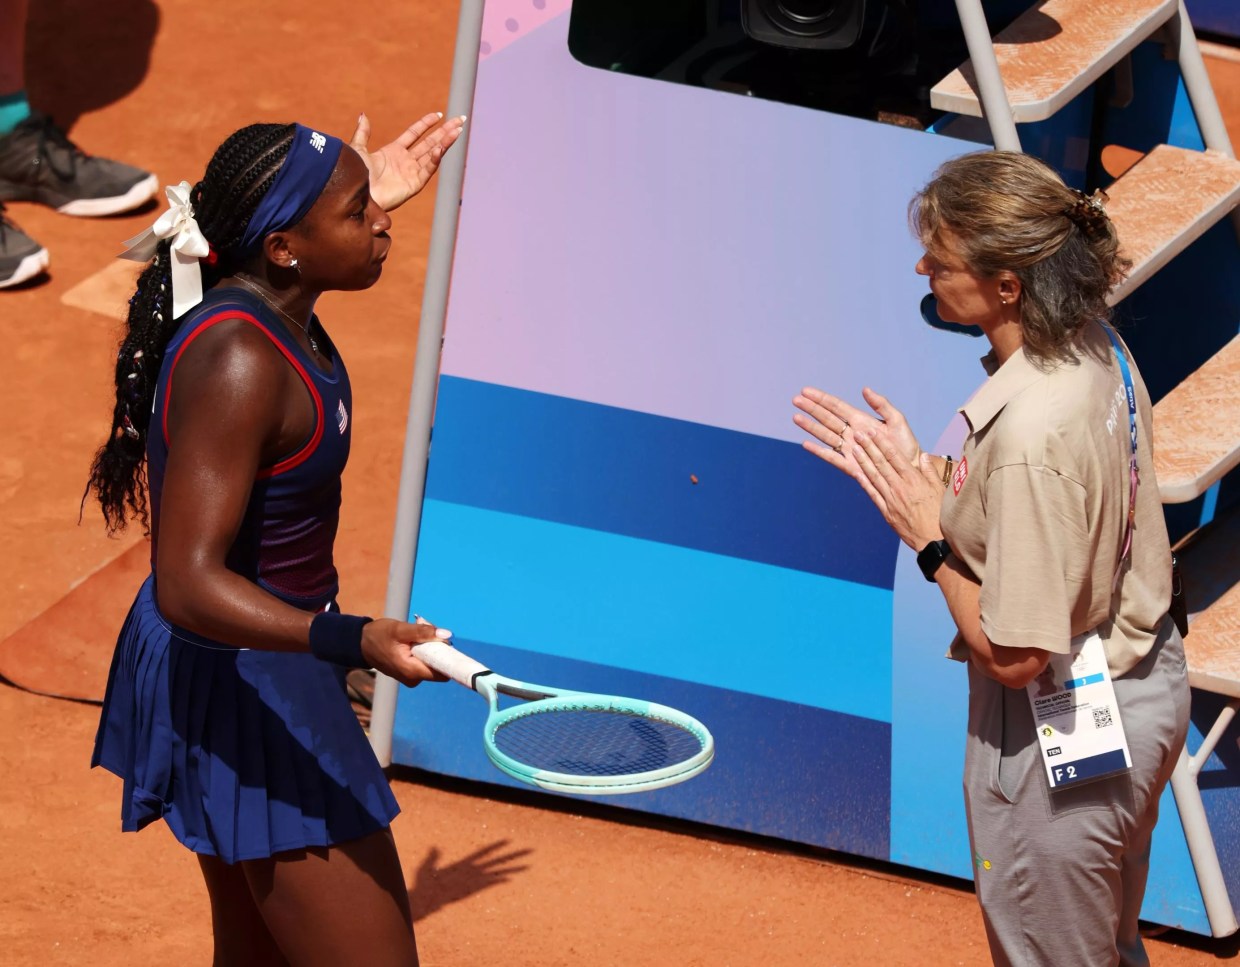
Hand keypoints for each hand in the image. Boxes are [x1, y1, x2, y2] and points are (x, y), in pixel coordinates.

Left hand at [349, 111, 466, 212]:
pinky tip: (441, 148)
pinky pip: (427, 169)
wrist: (356, 194)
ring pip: (432, 153)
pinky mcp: (414, 185)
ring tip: (457, 130)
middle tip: (459, 120)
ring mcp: (411, 172)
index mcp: (393, 151)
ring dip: (445, 142)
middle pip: (429, 142)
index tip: (439, 115)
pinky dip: (434, 159)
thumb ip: (363, 133)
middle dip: (444, 131)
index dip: (426, 124)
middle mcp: (405, 161)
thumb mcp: (357, 149)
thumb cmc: (354, 174)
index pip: (415, 134)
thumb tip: (364, 116)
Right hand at [361, 616, 452, 686]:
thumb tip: (447, 635)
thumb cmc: (378, 635)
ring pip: (432, 662)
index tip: (453, 646)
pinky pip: (425, 662)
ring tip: (416, 634)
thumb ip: (423, 632)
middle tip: (428, 631)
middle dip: (438, 648)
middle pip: (439, 666)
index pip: (443, 672)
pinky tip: (413, 640)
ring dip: (430, 647)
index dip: (451, 660)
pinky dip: (424, 650)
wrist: (361, 643)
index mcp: (412, 671)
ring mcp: (411, 677)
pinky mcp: (410, 673)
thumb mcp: (400, 630)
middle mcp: (413, 679)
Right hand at [793, 386, 919, 485]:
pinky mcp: (850, 465)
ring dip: (810, 426)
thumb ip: (881, 404)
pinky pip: (831, 457)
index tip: (806, 391)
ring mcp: (849, 449)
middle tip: (795, 400)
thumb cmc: (906, 445)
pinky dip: (819, 451)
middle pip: (827, 418)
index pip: (836, 406)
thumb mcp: (897, 420)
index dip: (821, 398)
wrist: (911, 468)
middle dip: (811, 409)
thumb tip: (864, 389)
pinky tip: (806, 444)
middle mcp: (851, 433)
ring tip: (796, 418)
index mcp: (861, 420)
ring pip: (825, 435)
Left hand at [851, 428, 945, 549]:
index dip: (883, 443)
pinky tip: (855, 472)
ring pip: (874, 476)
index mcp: (914, 480)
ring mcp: (891, 499)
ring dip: (863, 461)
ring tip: (854, 448)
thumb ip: (930, 472)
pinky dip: (863, 482)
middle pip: (881, 463)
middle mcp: (900, 487)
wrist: (934, 540)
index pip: (895, 457)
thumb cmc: (940, 514)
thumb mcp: (940, 490)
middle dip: (869, 447)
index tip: (874, 432)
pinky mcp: (886, 511)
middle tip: (858, 434)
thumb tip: (923, 456)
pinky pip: (872, 494)